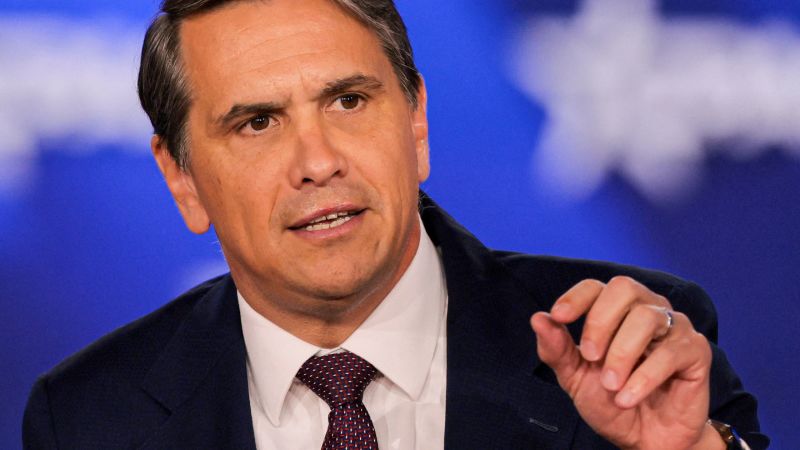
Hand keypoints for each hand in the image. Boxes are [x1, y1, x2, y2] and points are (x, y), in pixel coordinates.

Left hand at [530, 277, 717, 449]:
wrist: (646, 439)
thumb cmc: (612, 402)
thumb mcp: (576, 378)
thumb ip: (557, 350)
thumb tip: (537, 318)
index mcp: (616, 311)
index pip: (595, 287)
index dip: (576, 297)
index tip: (560, 318)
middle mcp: (647, 309)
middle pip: (624, 288)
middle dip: (600, 321)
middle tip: (590, 357)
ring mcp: (674, 327)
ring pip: (647, 317)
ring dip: (622, 353)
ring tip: (611, 385)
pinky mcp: (695, 351)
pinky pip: (670, 352)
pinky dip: (643, 378)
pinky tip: (627, 398)